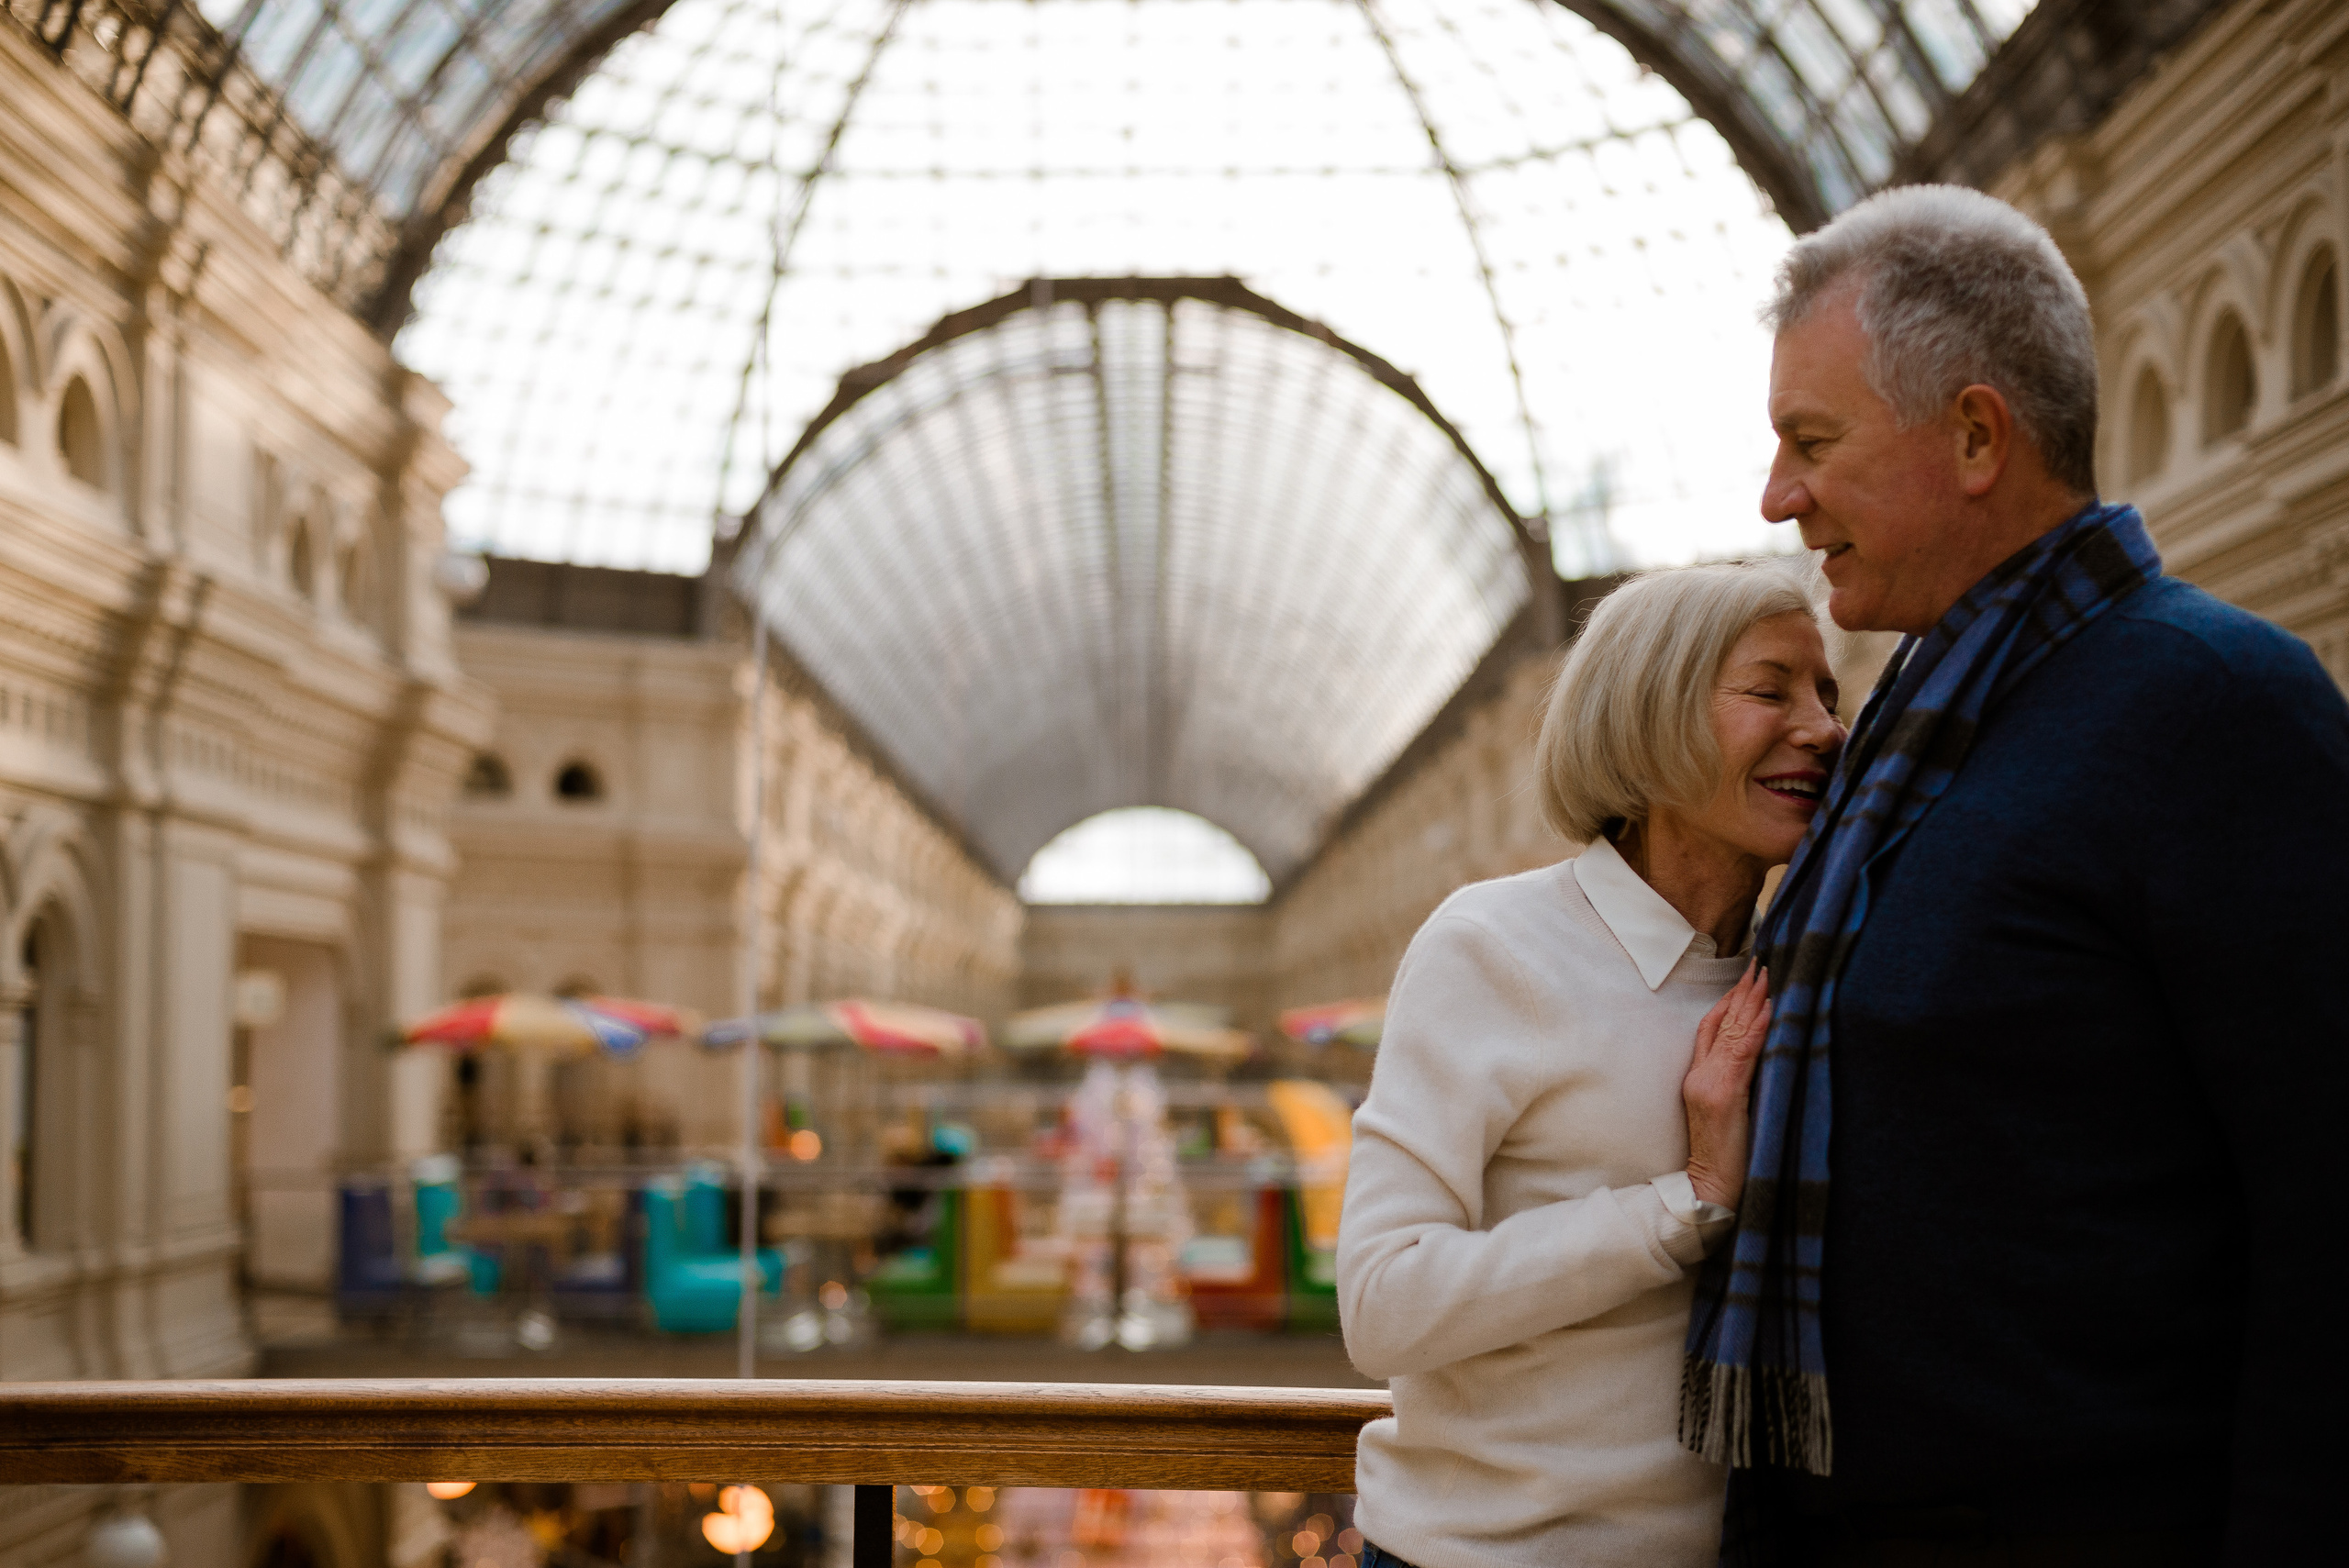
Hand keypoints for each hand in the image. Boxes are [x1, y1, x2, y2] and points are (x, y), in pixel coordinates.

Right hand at [1683, 961, 1770, 1208]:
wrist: (1711, 1185)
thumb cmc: (1724, 1156)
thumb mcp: (1726, 1112)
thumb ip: (1733, 1082)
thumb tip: (1759, 1056)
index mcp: (1697, 1078)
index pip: (1708, 1029)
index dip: (1726, 1002)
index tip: (1744, 980)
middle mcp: (1700, 1075)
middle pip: (1719, 1023)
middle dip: (1741, 993)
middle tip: (1759, 966)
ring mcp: (1710, 1083)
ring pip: (1731, 1032)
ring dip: (1751, 1001)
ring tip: (1765, 976)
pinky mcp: (1726, 1094)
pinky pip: (1744, 1053)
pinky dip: (1757, 1028)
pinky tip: (1769, 1009)